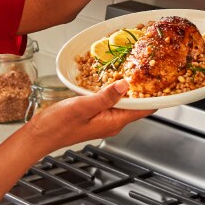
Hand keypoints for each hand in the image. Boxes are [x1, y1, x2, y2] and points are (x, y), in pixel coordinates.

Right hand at [22, 79, 151, 153]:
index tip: (165, 82)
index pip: (144, 110)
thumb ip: (105, 97)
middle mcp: (112, 123)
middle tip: (150, 69)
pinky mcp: (94, 115)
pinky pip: (110, 102)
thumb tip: (125, 85)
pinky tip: (111, 79)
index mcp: (113, 122)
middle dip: (144, 89)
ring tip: (135, 70)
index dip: (156, 97)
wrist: (39, 135)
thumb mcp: (82, 107)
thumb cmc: (57, 125)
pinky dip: (114, 90)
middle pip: (136, 105)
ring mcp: (103, 119)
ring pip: (123, 102)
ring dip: (129, 88)